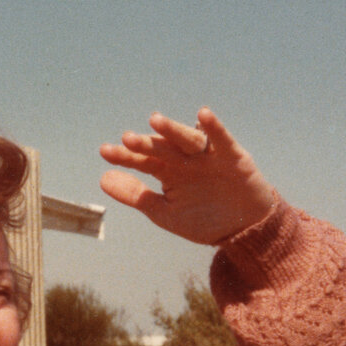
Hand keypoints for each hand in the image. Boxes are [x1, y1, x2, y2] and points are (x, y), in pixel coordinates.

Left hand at [99, 107, 275, 244]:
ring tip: (155, 120)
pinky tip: (202, 115)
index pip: (143, 161)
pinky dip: (214, 127)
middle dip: (146, 144)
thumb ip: (136, 196)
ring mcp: (207, 156)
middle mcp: (185, 159)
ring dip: (173, 130)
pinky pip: (222, 139)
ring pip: (187, 139)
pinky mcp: (232, 156)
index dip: (125, 156)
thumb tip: (103, 179)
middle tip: (128, 139)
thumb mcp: (164, 212)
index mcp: (167, 171)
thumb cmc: (203, 219)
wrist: (243, 230)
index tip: (105, 152)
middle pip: (162, 148)